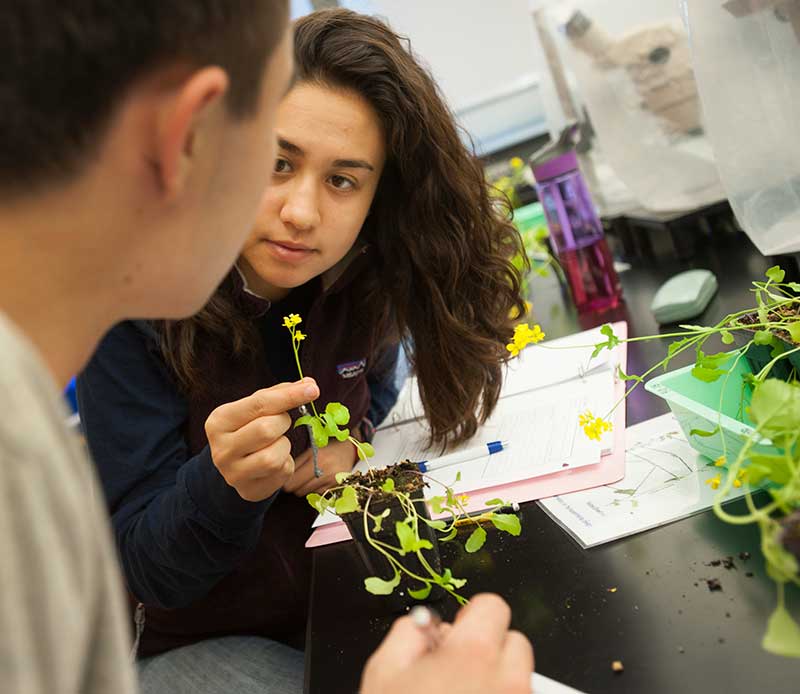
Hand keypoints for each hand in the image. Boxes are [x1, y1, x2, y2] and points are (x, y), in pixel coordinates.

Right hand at [205, 378, 318, 501]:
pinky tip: (275, 460)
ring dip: (284, 446)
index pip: (259, 404)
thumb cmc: (249, 429)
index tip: (313, 389)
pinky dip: (286, 462)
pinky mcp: (249, 490)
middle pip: (266, 429)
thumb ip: (281, 393)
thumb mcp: (258, 408)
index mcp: (219, 421)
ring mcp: (233, 473)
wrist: (236, 466)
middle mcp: (221, 449)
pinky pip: (281, 471)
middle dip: (283, 423)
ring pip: (273, 456)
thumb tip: (310, 384)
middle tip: (280, 424)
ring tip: (275, 444)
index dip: (289, 396)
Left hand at [283, 439, 357, 495]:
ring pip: (308, 494)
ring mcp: (332, 480)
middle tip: (299, 478)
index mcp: (315, 458)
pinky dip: (317, 490)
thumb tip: (283, 476)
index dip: (287, 482)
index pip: (292, 481)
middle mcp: (325, 471)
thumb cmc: (329, 448)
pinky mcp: (337, 487)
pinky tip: (321, 481)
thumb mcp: (311, 450)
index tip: (286, 480)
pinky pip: (319, 495)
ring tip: (311, 478)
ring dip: (306, 488)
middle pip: (299, 490)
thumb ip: (298, 463)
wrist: (350, 449)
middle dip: (296, 486)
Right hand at [360, 594, 533, 693]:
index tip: (459, 633)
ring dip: (498, 684)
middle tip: (458, 673)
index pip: (493, 607)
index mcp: (472, 656)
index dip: (472, 617)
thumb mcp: (382, 673)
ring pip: (521, 680)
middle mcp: (507, 683)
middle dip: (489, 651)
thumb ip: (408, 633)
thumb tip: (425, 624)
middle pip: (515, 644)